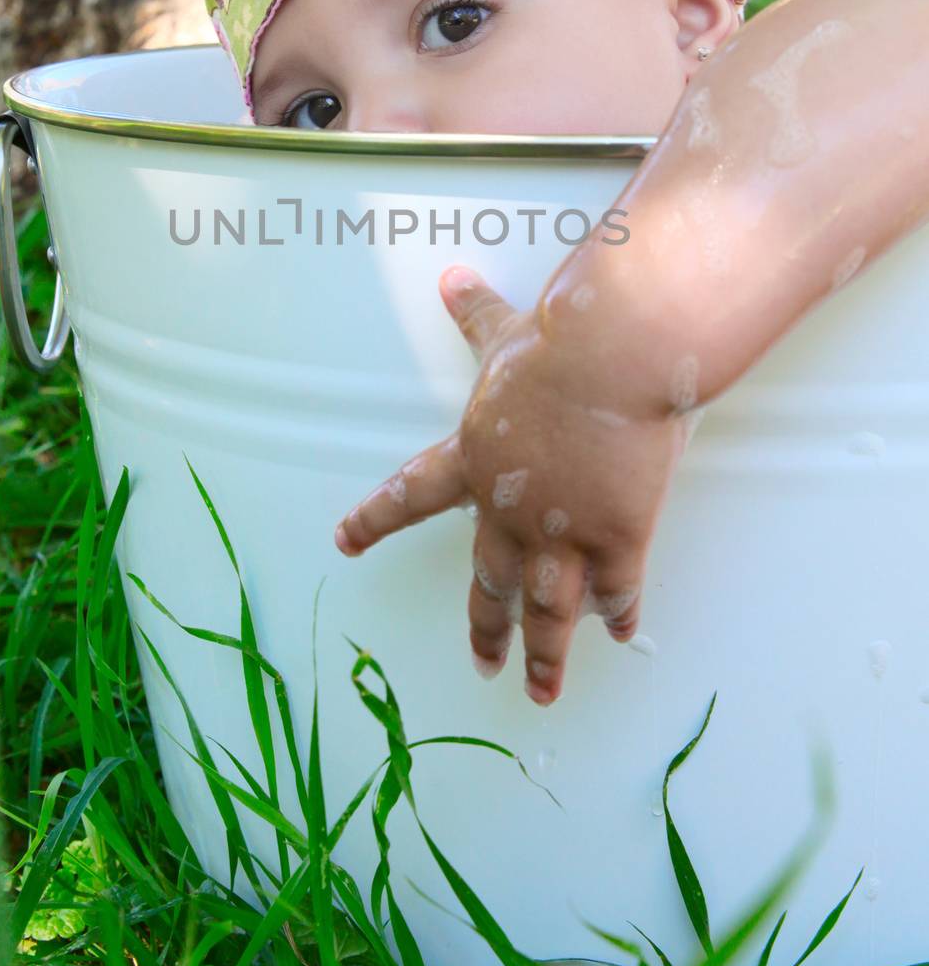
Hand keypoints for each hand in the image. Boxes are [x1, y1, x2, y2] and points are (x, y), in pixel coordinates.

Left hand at [333, 263, 693, 706]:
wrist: (614, 360)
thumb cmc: (559, 345)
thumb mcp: (507, 329)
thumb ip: (476, 313)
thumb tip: (450, 276)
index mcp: (473, 458)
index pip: (410, 494)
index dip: (376, 519)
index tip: (345, 540)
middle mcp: (507, 507)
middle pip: (487, 579)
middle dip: (484, 625)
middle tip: (481, 660)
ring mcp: (561, 530)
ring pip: (544, 608)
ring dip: (541, 653)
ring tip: (536, 689)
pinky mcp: (616, 538)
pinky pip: (613, 591)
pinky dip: (616, 615)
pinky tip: (619, 634)